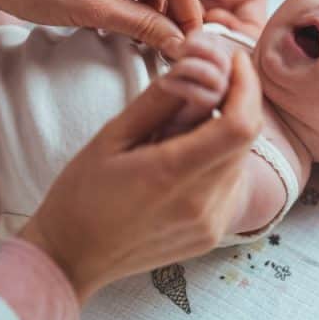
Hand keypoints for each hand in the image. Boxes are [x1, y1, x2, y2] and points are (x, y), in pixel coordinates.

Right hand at [19, 50, 262, 303]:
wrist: (71, 258)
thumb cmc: (81, 195)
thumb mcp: (111, 137)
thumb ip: (158, 100)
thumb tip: (195, 64)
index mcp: (171, 174)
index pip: (239, 124)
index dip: (247, 86)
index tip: (234, 60)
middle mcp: (200, 204)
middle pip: (246, 139)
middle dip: (238, 100)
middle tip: (212, 80)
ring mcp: (209, 223)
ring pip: (241, 160)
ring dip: (228, 130)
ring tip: (188, 124)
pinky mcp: (211, 235)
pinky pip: (230, 183)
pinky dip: (221, 159)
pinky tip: (188, 156)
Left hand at [126, 0, 267, 35]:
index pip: (248, 27)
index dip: (234, 37)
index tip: (212, 32)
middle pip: (213, 38)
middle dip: (199, 43)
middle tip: (181, 39)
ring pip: (181, 32)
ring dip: (172, 34)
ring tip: (157, 28)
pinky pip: (152, 17)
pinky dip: (148, 20)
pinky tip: (138, 15)